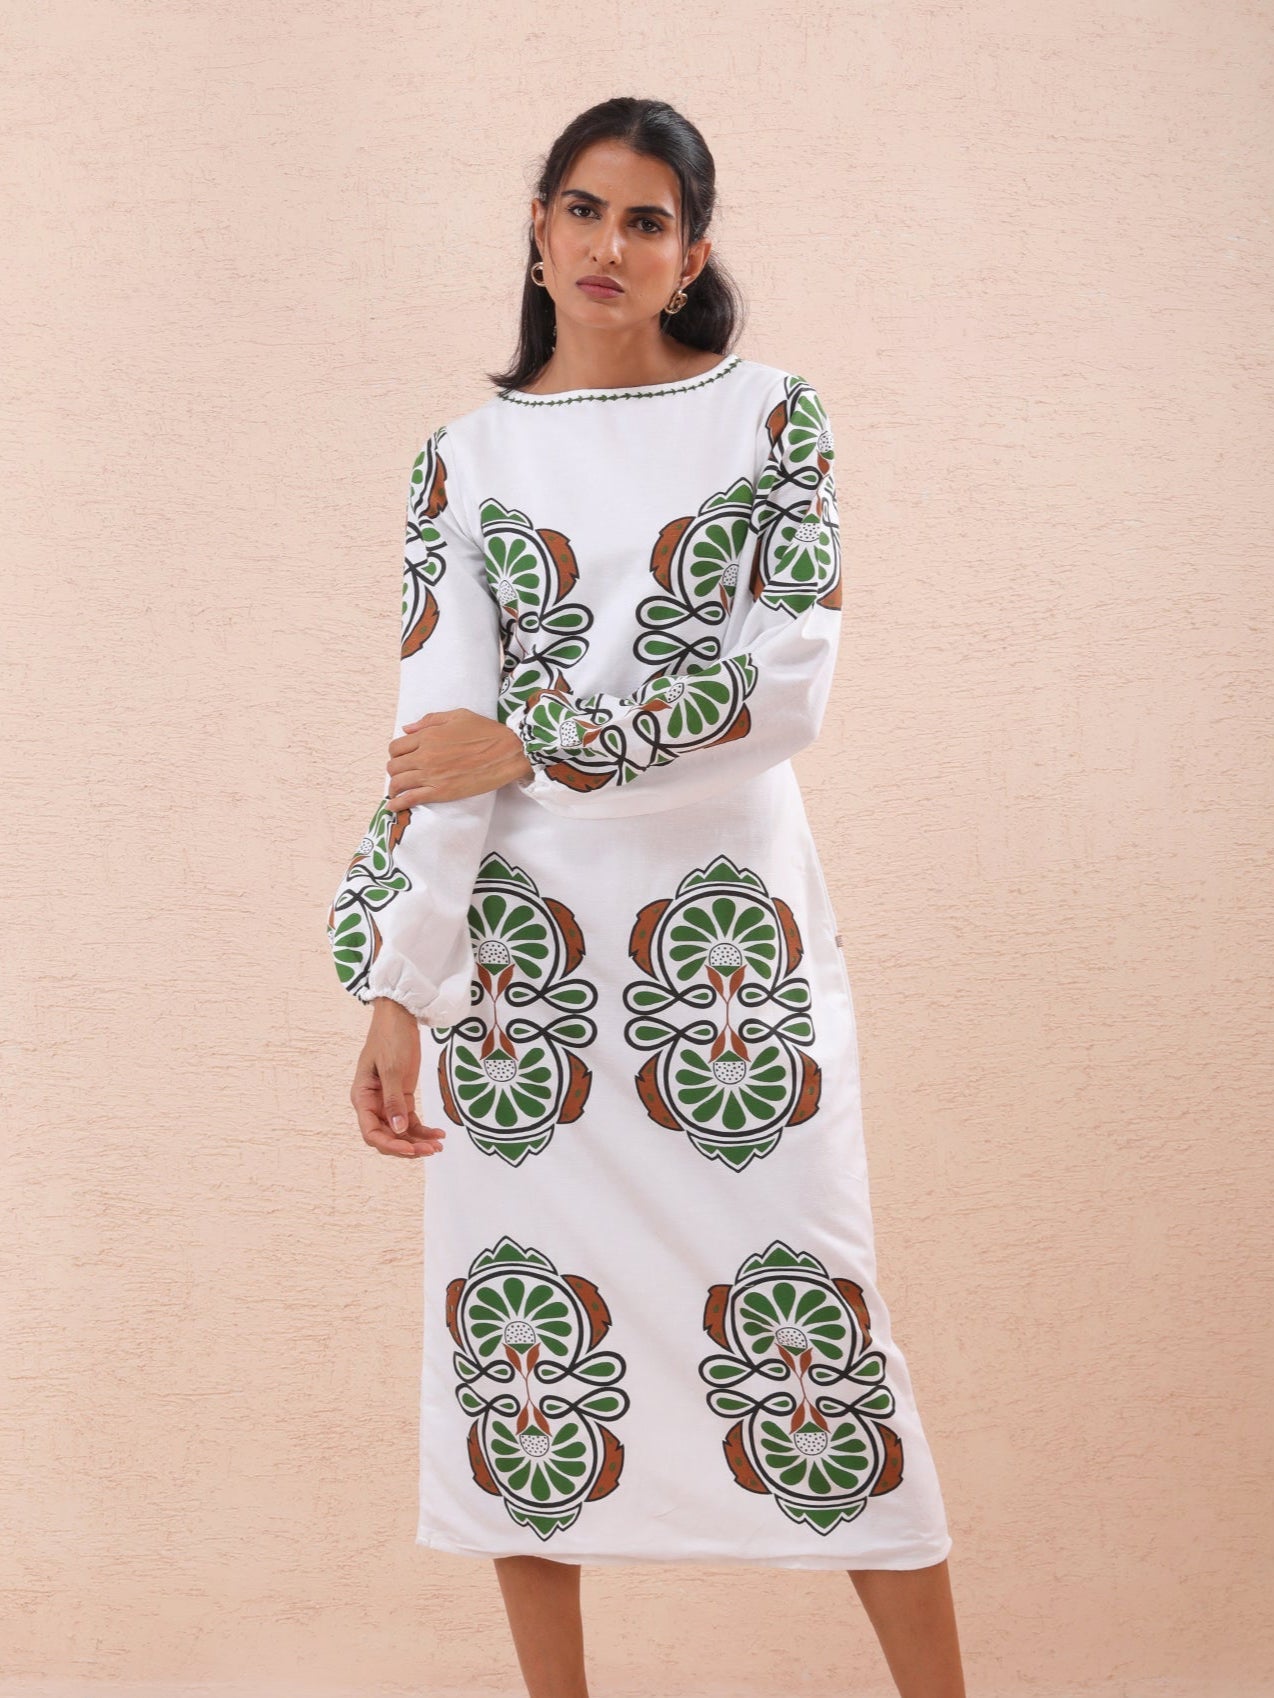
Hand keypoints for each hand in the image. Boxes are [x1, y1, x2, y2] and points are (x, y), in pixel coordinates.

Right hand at [350, 998, 447, 1157]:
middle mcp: (373, 1104)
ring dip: (418, 1141)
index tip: (410, 1149)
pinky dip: (423, 1129)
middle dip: (407, 1146)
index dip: (389, 1144)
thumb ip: (393, 1100)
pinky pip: (410, 1120)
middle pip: (386, 1136)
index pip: (371, 1132)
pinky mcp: (402, 1097)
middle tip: (431, 1150)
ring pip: (400, 1131)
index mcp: (362, 1097)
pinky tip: (438, 1134)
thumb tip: (397, 1130)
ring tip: (438, 1146)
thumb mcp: (392, 1069)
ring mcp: (387, 1101)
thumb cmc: (390, 1038)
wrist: (400, 1017)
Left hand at [385, 707, 532, 807]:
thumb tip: (407, 729)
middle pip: (394, 766)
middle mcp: (425, 756)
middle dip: (395, 770)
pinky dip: (398, 804)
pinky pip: (411, 799)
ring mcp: (431, 775)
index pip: (396, 747)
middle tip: (402, 775)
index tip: (403, 758)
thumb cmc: (486, 732)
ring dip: (394, 788)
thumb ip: (430, 720)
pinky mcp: (441, 792)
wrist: (508, 753)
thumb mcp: (458, 716)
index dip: (396, 754)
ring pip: (398, 783)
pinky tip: (393, 806)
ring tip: (396, 792)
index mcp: (428, 736)